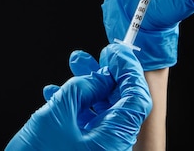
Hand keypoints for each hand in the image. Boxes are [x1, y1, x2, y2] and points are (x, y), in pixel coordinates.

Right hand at [5, 43, 151, 150]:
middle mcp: (113, 147)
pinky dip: (77, 105)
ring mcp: (100, 150)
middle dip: (109, 74)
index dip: (129, 70)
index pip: (136, 98)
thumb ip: (82, 89)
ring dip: (90, 86)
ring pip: (105, 111)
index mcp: (114, 139)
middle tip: (101, 56)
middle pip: (122, 103)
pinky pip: (90, 124)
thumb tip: (99, 77)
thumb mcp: (58, 114)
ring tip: (75, 64)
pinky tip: (57, 91)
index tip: (117, 52)